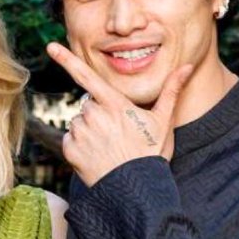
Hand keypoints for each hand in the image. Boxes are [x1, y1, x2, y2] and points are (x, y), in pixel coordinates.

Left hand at [47, 42, 192, 186]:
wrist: (138, 192)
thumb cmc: (151, 154)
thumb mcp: (163, 121)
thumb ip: (171, 90)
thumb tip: (188, 66)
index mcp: (113, 104)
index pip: (86, 76)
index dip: (67, 59)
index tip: (51, 46)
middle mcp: (94, 115)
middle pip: (88, 105)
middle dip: (99, 114)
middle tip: (117, 134)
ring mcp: (81, 133)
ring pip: (79, 122)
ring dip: (89, 131)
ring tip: (109, 147)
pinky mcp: (70, 150)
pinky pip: (70, 140)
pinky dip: (80, 146)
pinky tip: (97, 157)